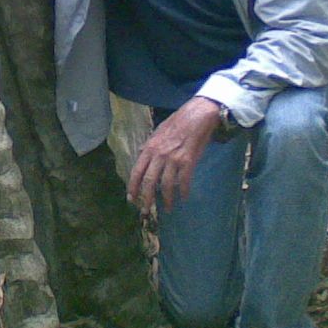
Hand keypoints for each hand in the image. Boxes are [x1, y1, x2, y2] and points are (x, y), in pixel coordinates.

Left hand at [126, 96, 221, 213]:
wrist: (197, 115)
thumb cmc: (177, 123)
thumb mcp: (157, 132)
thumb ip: (149, 146)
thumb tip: (141, 154)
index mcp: (149, 148)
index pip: (137, 171)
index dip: (133, 186)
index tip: (131, 198)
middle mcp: (159, 155)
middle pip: (150, 182)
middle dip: (146, 199)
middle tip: (145, 211)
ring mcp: (173, 159)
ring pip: (166, 185)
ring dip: (166, 200)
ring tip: (166, 209)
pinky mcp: (188, 161)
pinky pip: (184, 181)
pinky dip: (184, 192)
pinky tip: (184, 198)